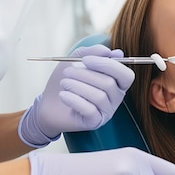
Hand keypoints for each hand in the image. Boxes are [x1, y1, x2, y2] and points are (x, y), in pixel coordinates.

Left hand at [19, 44, 134, 146]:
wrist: (49, 103)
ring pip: (99, 96)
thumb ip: (93, 52)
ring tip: (64, 83)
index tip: (86, 60)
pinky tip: (63, 95)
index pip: (125, 74)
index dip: (108, 65)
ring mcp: (107, 111)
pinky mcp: (95, 122)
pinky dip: (74, 100)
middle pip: (109, 84)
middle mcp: (116, 97)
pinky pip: (90, 110)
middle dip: (86, 75)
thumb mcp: (76, 60)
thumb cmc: (66, 80)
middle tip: (67, 71)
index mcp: (117, 81)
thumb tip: (113, 52)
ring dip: (77, 86)